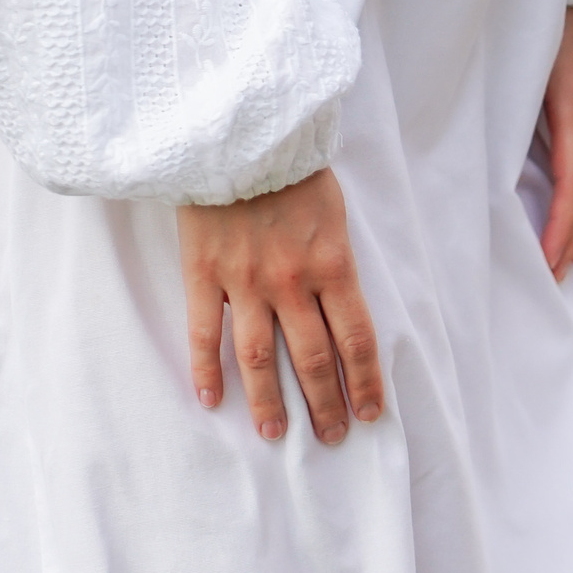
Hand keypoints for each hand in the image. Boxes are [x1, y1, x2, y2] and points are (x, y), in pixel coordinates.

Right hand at [180, 167, 383, 443]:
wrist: (239, 135)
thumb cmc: (293, 170)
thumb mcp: (334, 214)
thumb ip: (337, 262)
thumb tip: (341, 309)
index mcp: (334, 266)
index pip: (356, 340)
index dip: (364, 382)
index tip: (368, 414)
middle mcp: (293, 283)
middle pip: (313, 359)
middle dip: (324, 403)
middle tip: (330, 437)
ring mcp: (245, 282)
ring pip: (259, 357)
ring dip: (270, 400)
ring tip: (276, 433)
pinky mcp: (203, 274)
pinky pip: (205, 332)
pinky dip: (207, 370)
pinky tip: (212, 400)